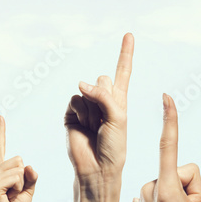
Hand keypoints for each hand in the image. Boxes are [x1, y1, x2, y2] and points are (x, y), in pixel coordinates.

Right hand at [0, 117, 37, 201]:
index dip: (1, 132)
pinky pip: (17, 177)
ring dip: (22, 184)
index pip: (0, 147)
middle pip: (19, 159)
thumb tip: (28, 165)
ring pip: (20, 168)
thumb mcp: (29, 188)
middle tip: (16, 191)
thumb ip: (31, 175)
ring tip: (12, 195)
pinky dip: (19, 188)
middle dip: (25, 176)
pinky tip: (10, 197)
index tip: (1, 116)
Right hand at [65, 34, 133, 181]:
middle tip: (106, 119)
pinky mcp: (71, 113)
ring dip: (93, 110)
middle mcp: (103, 99)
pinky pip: (75, 100)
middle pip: (103, 78)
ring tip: (96, 127)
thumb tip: (80, 83)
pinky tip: (84, 127)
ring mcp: (86, 106)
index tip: (129, 34)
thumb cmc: (114, 145)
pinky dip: (81, 113)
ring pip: (87, 90)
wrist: (97, 167)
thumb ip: (103, 96)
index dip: (125, 53)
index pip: (123, 72)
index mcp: (119, 99)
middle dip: (105, 96)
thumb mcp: (118, 117)